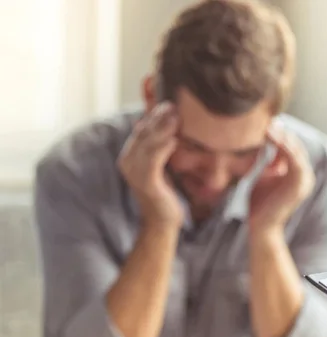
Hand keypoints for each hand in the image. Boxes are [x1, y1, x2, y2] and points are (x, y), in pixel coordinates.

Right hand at [117, 103, 181, 227]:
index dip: (154, 115)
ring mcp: (134, 172)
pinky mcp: (146, 182)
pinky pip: (154, 161)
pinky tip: (174, 140)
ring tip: (176, 117)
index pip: (141, 129)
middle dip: (158, 117)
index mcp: (130, 154)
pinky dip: (163, 148)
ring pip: (148, 144)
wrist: (162, 219)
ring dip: (162, 129)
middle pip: (143, 133)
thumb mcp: (162, 164)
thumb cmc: (165, 190)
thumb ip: (161, 147)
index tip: (169, 103)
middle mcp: (128, 161)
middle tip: (174, 105)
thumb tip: (173, 124)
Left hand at [248, 124, 314, 230]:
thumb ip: (271, 163)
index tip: (265, 122)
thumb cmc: (261, 203)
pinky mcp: (300, 183)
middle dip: (282, 132)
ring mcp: (305, 179)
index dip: (280, 135)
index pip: (292, 148)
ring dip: (282, 136)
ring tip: (268, 125)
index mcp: (298, 174)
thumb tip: (270, 146)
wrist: (262, 226)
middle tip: (267, 119)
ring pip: (296, 150)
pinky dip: (283, 146)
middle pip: (296, 146)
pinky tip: (271, 136)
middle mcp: (305, 175)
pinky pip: (294, 158)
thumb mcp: (266, 177)